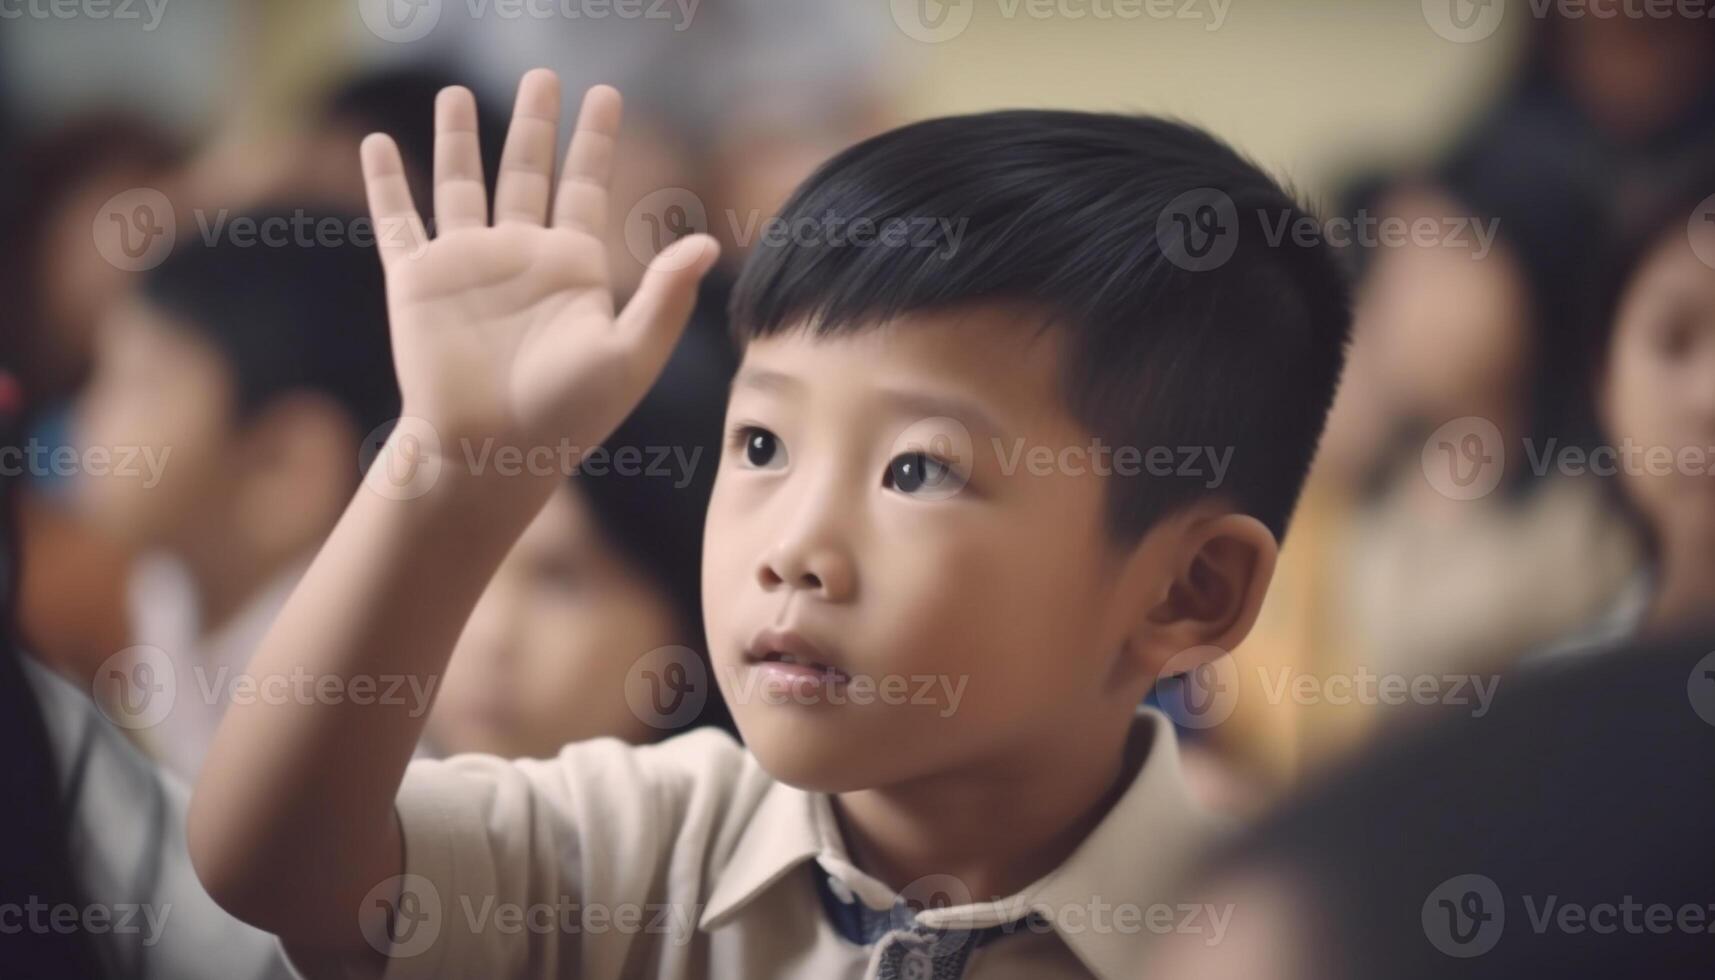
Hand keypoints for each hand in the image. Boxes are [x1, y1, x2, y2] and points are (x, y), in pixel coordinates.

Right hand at [361, 69, 719, 493]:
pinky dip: (386, 182)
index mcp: (573, 268)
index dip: (594, 140)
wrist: (492, 454)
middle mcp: (519, 257)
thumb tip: (708, 244)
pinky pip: (398, 220)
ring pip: (461, 183)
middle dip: (535, 123)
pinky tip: (377, 144)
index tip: (605, 93)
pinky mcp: (416, 282)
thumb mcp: (629, 354)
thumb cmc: (568, 415)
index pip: (585, 185)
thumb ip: (665, 297)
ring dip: (458, 138)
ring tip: (457, 92)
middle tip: (545, 75)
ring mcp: (466, 266)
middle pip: (527, 171)